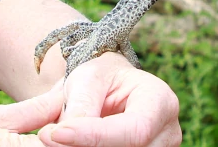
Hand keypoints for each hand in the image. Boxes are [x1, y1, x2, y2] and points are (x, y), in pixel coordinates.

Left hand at [38, 53, 181, 146]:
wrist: (108, 87)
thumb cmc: (100, 78)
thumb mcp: (86, 79)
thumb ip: (75, 105)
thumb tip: (51, 136)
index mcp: (160, 101)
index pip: (134, 129)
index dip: (94, 136)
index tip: (55, 133)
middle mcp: (167, 132)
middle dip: (87, 146)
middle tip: (51, 137)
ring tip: (62, 138)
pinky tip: (73, 143)